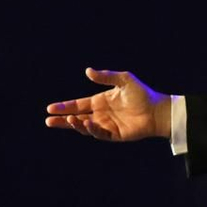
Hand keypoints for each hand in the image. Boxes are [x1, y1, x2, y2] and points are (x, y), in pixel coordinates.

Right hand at [45, 68, 170, 140]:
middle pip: (77, 118)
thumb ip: (106, 76)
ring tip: (68, 119)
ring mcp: (107, 125)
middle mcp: (101, 114)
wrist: (158, 110)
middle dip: (62, 120)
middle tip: (48, 120)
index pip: (78, 105)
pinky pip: (100, 134)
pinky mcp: (115, 135)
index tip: (50, 108)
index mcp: (100, 102)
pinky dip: (92, 130)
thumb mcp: (124, 80)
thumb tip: (87, 71)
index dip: (64, 107)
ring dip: (76, 124)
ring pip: (85, 127)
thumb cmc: (143, 94)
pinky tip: (87, 123)